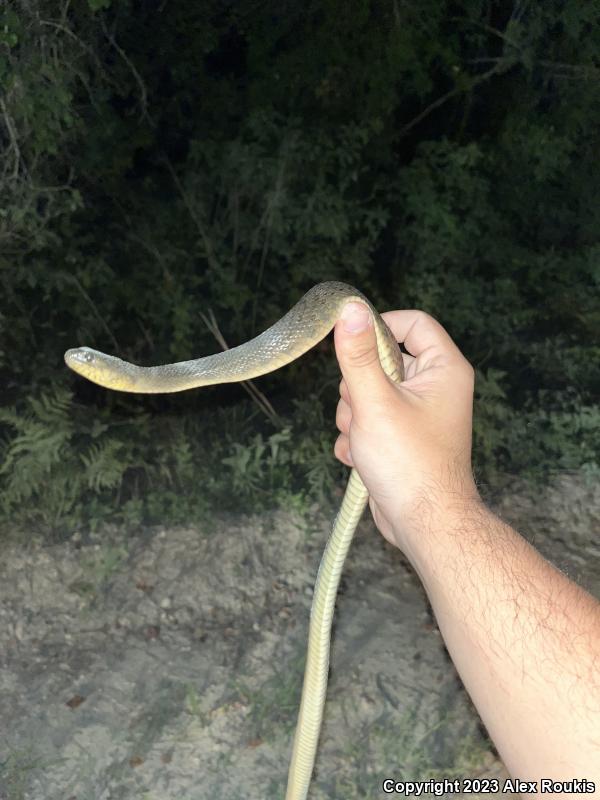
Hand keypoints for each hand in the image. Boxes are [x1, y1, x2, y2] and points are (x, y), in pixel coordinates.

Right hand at [333, 302, 478, 560]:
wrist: (423, 523)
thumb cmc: (408, 462)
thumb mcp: (375, 401)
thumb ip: (359, 355)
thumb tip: (350, 309)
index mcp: (443, 369)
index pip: (412, 323)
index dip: (380, 327)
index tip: (351, 342)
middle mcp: (434, 387)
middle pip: (383, 360)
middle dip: (358, 386)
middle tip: (360, 408)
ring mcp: (417, 413)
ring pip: (369, 392)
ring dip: (354, 416)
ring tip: (364, 440)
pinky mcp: (402, 437)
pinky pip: (369, 420)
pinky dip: (359, 437)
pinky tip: (362, 458)